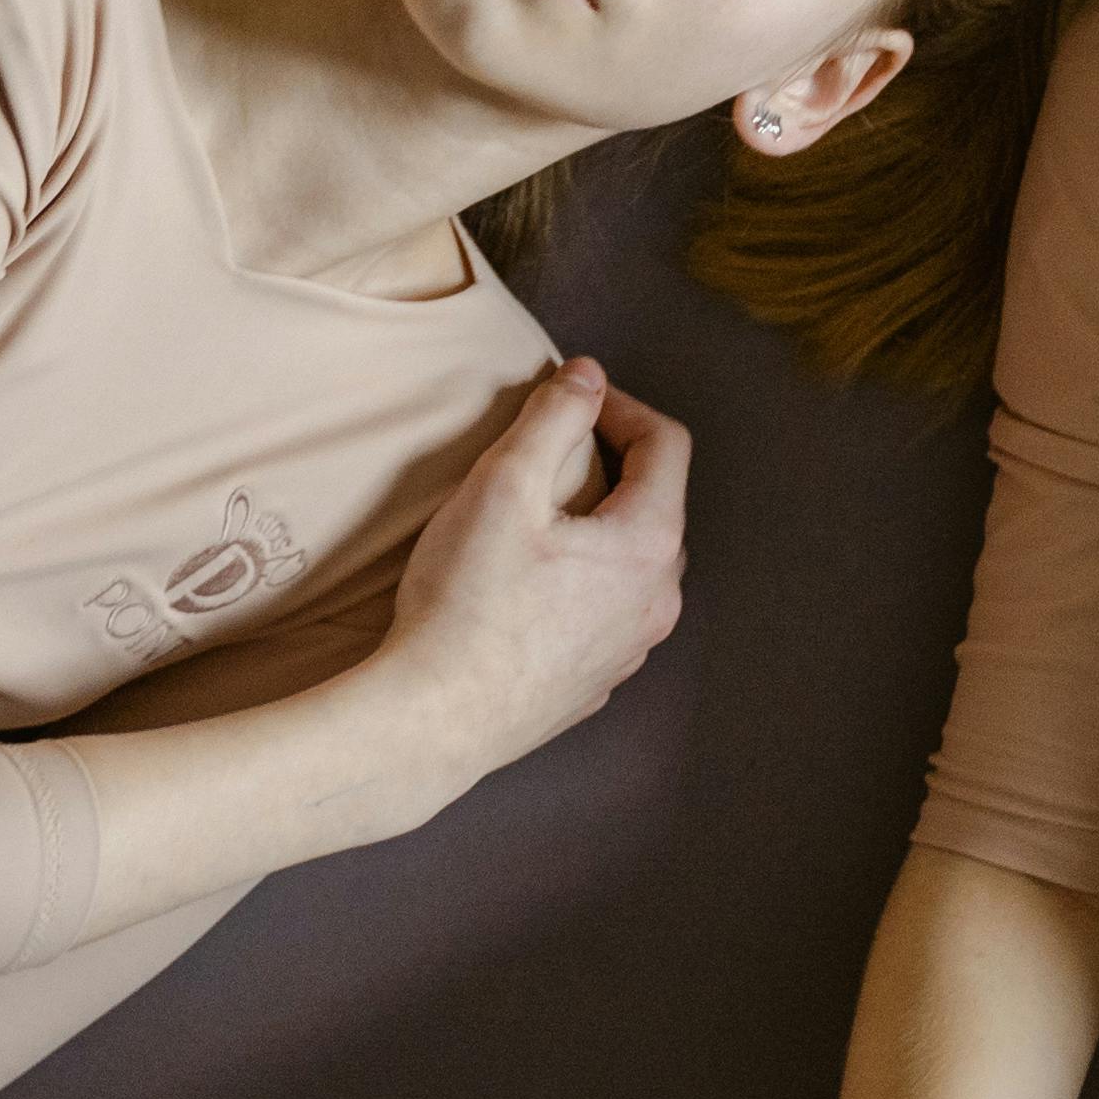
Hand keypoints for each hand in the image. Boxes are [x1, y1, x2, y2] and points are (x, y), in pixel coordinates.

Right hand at [379, 359, 689, 782]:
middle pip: (654, 506)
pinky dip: (579, 585)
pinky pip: (603, 616)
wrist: (432, 722)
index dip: (622, 407)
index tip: (573, 398)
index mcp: (648, 546)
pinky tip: (526, 587)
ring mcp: (628, 652)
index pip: (667, 446)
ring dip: (596, 530)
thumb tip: (589, 375)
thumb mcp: (505, 485)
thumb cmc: (466, 603)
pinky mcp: (592, 685)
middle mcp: (656, 603)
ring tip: (536, 519)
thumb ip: (554, 418)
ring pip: (630, 567)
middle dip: (611, 467)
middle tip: (553, 452)